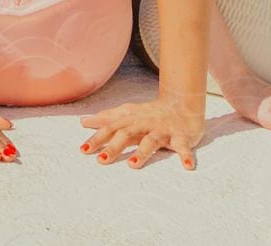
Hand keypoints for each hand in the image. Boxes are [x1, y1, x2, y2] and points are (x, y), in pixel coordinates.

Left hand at [80, 97, 204, 169]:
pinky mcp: (182, 137)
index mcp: (131, 119)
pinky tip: (187, 167)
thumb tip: (83, 122)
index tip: (83, 149)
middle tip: (101, 160)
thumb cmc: (150, 113)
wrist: (182, 104)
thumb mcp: (127, 113)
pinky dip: (186, 156)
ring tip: (131, 164)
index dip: (97, 138)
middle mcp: (145, 123)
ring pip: (151, 141)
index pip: (111, 128)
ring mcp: (163, 130)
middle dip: (113, 146)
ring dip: (142, 152)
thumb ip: (107, 118)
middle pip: (127, 134)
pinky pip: (184, 147)